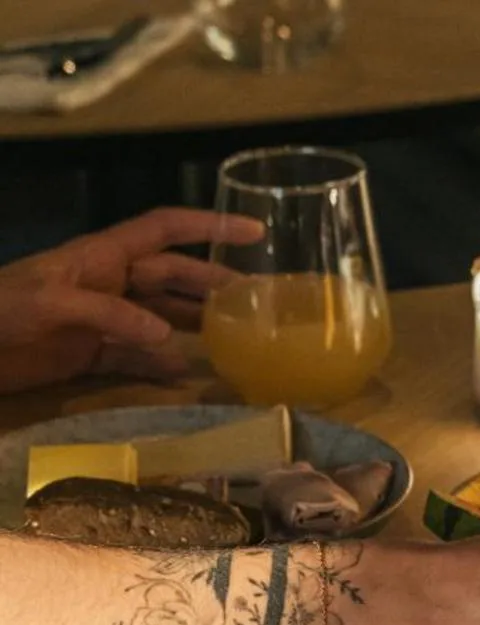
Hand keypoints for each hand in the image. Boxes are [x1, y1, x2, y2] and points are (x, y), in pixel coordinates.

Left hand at [0, 208, 263, 393]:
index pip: (164, 230)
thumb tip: (170, 339)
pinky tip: (185, 372)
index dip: (209, 225)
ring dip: (193, 325)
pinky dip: (160, 364)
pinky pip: (135, 357)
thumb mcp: (50, 304)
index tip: (255, 231)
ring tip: (233, 338)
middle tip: (257, 301)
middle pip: (171, 276)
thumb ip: (111, 316)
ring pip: (160, 317)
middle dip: (212, 283)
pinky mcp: (88, 354)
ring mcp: (100, 320)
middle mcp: (108, 283)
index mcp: (100, 257)